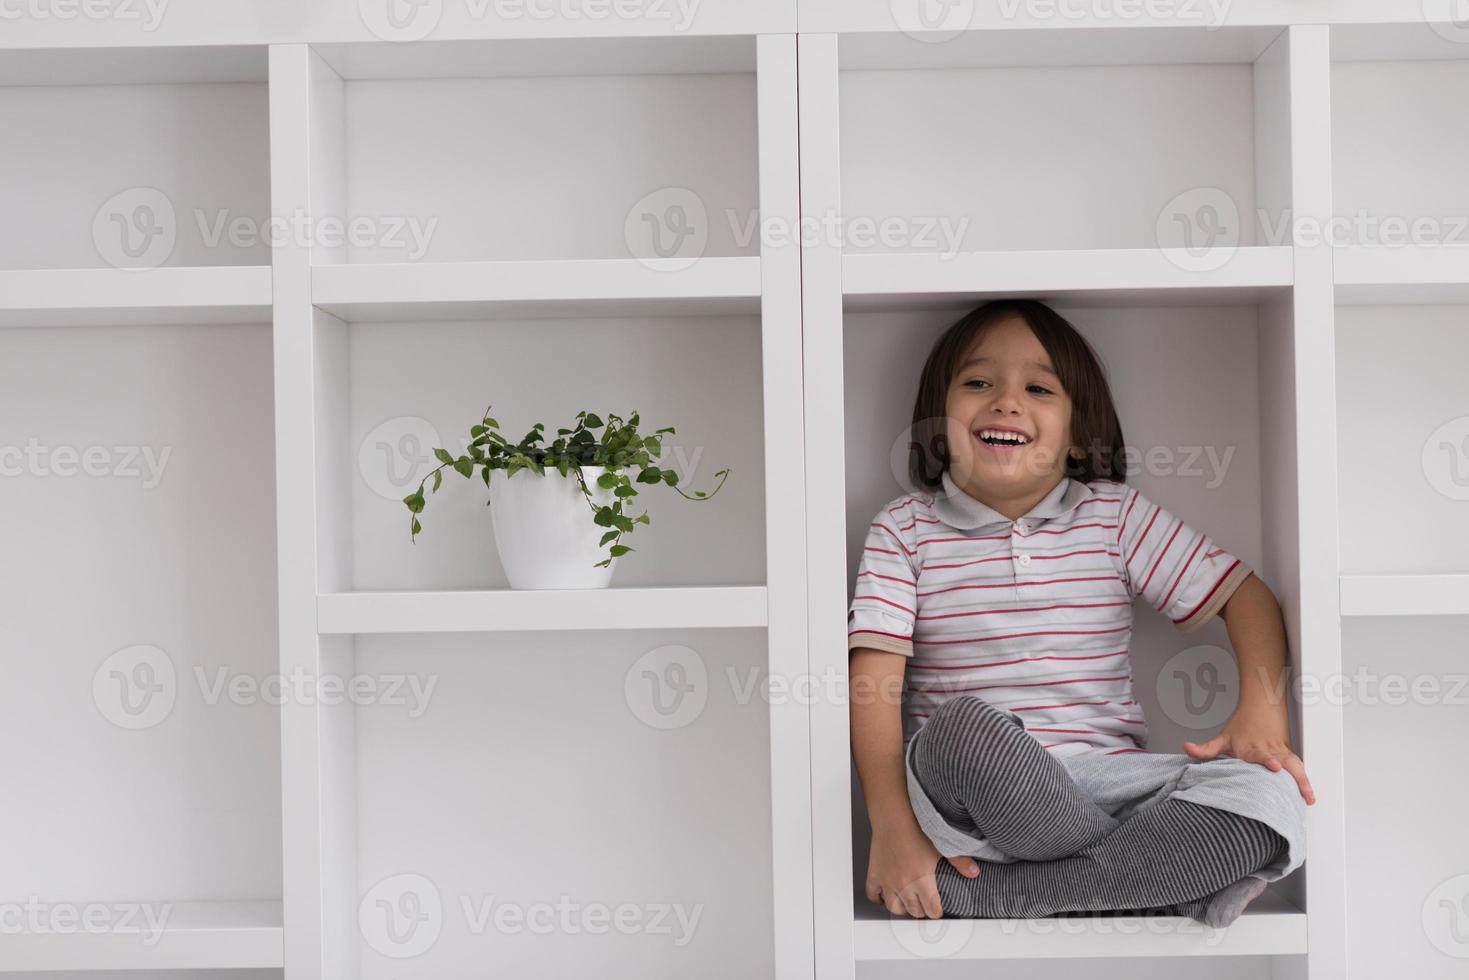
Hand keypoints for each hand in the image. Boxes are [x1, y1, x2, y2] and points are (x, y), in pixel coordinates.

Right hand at [865, 828, 980, 917]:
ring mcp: (887, 881)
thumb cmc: (915, 828)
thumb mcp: (942, 845)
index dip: (937, 911)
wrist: (892, 816)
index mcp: (922, 881)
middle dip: (922, 910)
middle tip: (926, 904)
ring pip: (894, 907)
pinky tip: (886, 894)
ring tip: (909, 901)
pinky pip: (873, 894)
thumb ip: (960, 861)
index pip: (931, 911)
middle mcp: (904, 885)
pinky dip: (879, 898)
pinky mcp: (874, 874)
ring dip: (903, 907)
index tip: (939, 908)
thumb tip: (975, 872)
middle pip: (914, 911)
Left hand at [1183, 705, 1315, 804]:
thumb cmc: (1243, 725)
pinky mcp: (1289, 756)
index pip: (1261, 756)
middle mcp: (1270, 751)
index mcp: (1253, 749)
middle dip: (1291, 776)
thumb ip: (1206, 748)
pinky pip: (1299, 768)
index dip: (1268, 760)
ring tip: (1309, 797)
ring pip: (1295, 766)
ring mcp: (1282, 753)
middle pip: (1283, 763)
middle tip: (1301, 790)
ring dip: (1302, 781)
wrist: (1263, 705)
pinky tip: (1309, 796)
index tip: (1274, 766)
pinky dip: (1305, 780)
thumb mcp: (1223, 737)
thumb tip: (1186, 748)